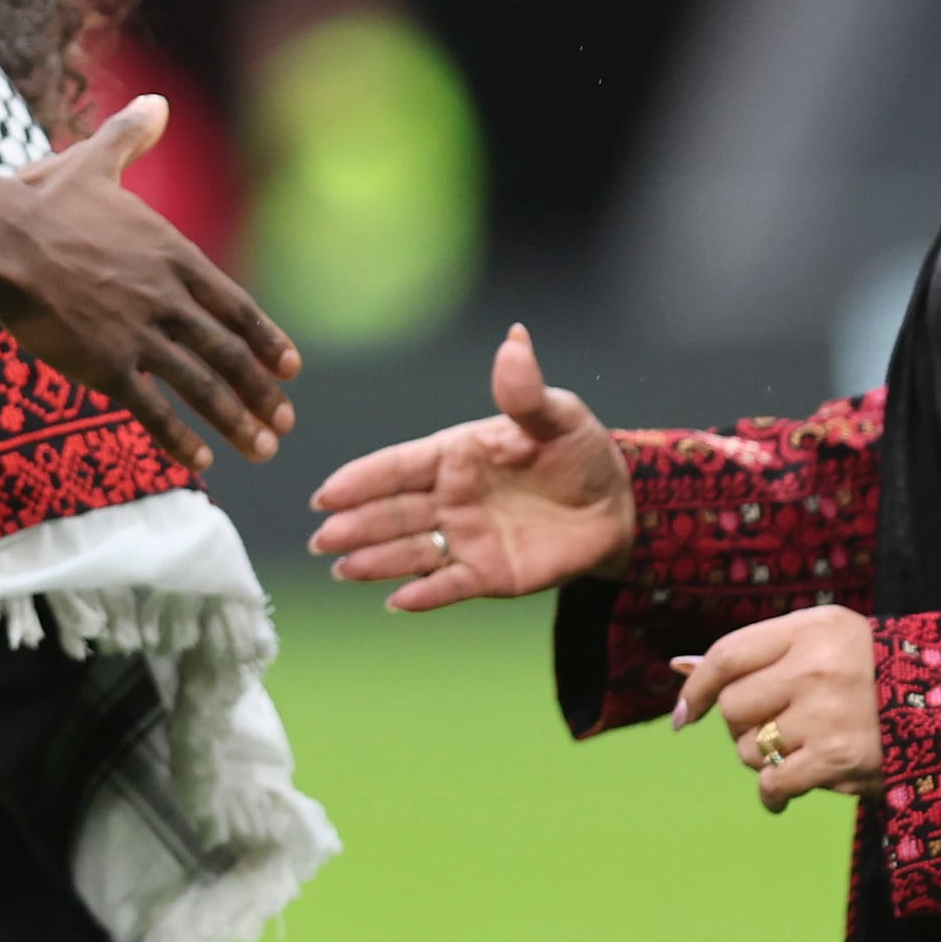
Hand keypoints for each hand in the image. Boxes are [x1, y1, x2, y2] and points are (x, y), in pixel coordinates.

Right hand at [0, 97, 299, 464]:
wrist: (0, 240)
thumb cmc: (42, 200)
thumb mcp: (95, 161)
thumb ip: (130, 136)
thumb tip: (154, 102)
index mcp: (172, 255)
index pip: (235, 305)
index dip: (265, 340)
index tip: (289, 367)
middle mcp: (167, 298)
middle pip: (228, 353)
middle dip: (261, 392)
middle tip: (285, 421)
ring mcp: (140, 334)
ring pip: (203, 387)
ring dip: (237, 421)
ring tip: (263, 449)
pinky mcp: (107, 365)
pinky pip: (153, 410)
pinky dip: (180, 439)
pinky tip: (201, 464)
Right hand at [308, 322, 634, 608]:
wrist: (618, 506)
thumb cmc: (580, 452)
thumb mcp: (558, 416)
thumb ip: (526, 391)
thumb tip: (515, 338)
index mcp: (455, 456)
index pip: (399, 467)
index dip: (361, 480)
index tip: (328, 494)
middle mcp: (450, 498)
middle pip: (393, 512)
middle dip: (355, 525)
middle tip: (322, 538)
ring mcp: (465, 538)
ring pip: (411, 550)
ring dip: (376, 560)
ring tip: (342, 569)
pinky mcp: (488, 574)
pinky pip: (450, 585)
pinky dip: (424, 595)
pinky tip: (396, 602)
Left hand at [672, 606, 881, 811]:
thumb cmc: (875, 675)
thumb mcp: (822, 643)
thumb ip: (754, 655)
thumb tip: (677, 666)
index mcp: (813, 629)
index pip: (727, 656)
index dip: (696, 688)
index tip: (685, 713)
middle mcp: (816, 666)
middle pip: (733, 707)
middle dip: (744, 725)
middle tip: (778, 728)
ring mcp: (827, 713)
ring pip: (751, 748)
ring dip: (765, 758)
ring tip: (802, 750)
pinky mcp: (838, 758)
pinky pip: (774, 783)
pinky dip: (773, 796)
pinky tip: (781, 797)